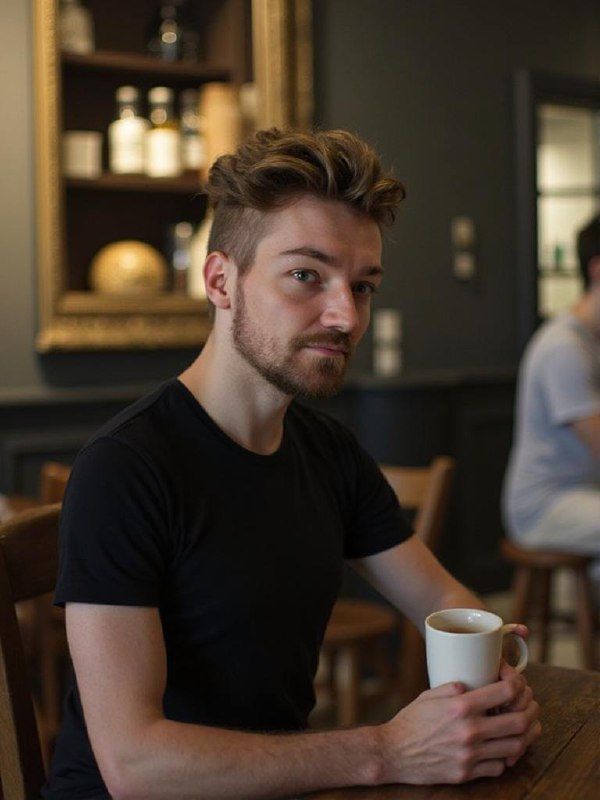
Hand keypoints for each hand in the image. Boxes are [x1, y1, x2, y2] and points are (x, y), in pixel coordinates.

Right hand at [376, 671, 540, 785]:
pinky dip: (508, 757)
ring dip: (528, 735)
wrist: (393, 752)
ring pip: (516, 746)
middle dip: (532, 710)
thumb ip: (454, 687)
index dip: (518, 684)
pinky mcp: (467, 773)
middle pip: (519, 721)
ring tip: (529, 726)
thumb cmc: (410, 721)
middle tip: (532, 704)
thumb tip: (473, 684)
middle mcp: (470, 730)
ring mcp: (470, 754)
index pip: (505, 692)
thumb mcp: (430, 695)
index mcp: (461, 706)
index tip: (517, 681)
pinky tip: (506, 747)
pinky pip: (499, 767)